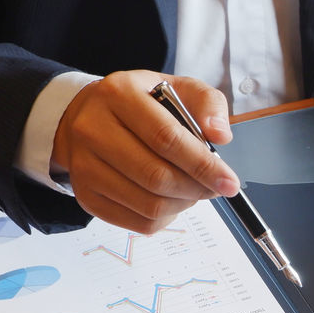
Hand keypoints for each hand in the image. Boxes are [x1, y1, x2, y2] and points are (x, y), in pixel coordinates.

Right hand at [52, 71, 240, 232]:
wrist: (86, 117)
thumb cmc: (140, 104)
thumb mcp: (175, 88)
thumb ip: (206, 103)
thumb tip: (220, 135)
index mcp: (118, 95)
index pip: (166, 138)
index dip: (203, 165)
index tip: (229, 182)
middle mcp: (93, 129)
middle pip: (157, 177)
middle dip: (197, 189)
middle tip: (214, 188)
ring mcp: (84, 166)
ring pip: (149, 205)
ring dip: (184, 205)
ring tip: (192, 190)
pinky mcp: (86, 196)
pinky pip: (138, 223)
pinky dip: (166, 218)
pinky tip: (171, 200)